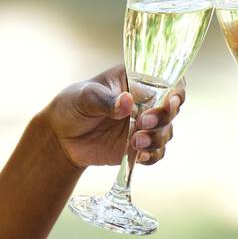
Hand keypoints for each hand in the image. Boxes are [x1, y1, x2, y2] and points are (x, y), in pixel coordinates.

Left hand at [44, 64, 185, 169]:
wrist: (60, 137)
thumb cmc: (72, 105)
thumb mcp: (85, 97)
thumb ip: (105, 100)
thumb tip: (126, 102)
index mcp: (136, 81)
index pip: (168, 81)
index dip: (176, 91)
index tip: (169, 101)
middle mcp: (145, 103)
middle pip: (172, 108)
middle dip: (164, 117)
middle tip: (143, 123)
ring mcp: (143, 126)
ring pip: (166, 132)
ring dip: (156, 138)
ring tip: (135, 143)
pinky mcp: (138, 147)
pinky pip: (156, 153)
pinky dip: (153, 156)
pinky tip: (140, 157)